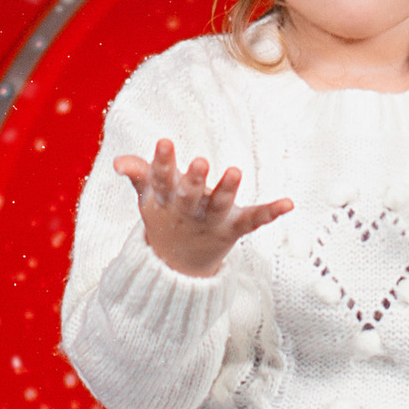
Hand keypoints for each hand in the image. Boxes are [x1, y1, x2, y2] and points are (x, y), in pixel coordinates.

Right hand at [114, 137, 293, 278]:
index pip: (162, 180)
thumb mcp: (150, 198)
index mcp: (166, 200)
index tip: (165, 142)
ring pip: (220, 205)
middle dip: (194, 180)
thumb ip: (140, 175)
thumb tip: (119, 162)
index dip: (162, 162)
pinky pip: (254, 220)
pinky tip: (288, 203)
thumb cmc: (165, 216)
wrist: (179, 265)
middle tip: (200, 161)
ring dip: (227, 189)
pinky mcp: (234, 229)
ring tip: (235, 171)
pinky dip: (271, 212)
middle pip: (190, 195)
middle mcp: (189, 211)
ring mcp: (212, 221)